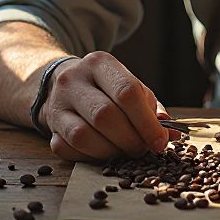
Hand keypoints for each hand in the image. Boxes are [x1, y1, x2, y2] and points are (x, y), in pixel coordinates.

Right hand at [38, 51, 172, 161]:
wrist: (58, 84)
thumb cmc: (105, 88)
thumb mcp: (128, 86)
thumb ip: (150, 107)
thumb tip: (170, 132)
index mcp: (100, 63)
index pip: (126, 91)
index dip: (146, 122)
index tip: (160, 141)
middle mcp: (75, 79)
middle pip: (105, 115)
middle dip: (130, 139)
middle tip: (142, 150)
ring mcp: (58, 102)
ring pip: (84, 135)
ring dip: (110, 151)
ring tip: (124, 152)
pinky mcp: (49, 125)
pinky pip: (67, 148)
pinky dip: (89, 157)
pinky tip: (103, 153)